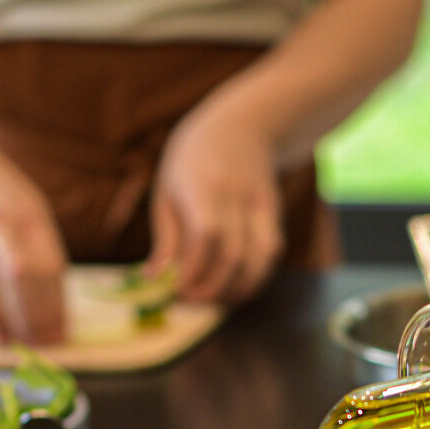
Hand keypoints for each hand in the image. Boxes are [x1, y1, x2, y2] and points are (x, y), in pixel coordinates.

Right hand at [0, 146, 68, 344]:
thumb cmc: (0, 200)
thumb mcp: (32, 213)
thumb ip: (45, 260)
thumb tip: (60, 324)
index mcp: (30, 216)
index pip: (49, 269)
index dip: (54, 307)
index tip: (57, 335)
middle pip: (17, 275)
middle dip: (27, 316)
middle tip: (32, 343)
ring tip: (3, 342)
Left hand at [150, 101, 284, 305]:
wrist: (240, 126)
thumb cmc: (191, 163)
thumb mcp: (167, 190)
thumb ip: (166, 238)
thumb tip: (155, 280)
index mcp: (202, 183)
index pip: (206, 233)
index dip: (193, 268)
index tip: (175, 290)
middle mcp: (235, 193)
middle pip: (232, 253)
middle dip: (211, 286)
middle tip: (189, 301)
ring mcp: (260, 203)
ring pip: (257, 258)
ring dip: (236, 289)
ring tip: (211, 300)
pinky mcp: (273, 213)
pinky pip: (270, 253)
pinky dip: (255, 278)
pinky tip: (234, 288)